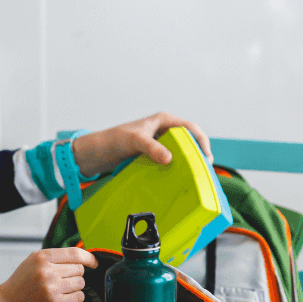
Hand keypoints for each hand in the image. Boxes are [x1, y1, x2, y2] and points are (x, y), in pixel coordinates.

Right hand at [0, 248, 98, 301]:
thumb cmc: (21, 283)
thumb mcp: (33, 261)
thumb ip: (55, 257)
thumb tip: (80, 255)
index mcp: (42, 257)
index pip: (75, 254)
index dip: (89, 258)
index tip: (93, 262)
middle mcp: (47, 271)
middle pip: (79, 269)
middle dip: (75, 274)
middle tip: (63, 279)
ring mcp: (52, 288)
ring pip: (81, 283)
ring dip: (75, 286)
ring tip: (62, 288)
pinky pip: (79, 297)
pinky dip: (75, 297)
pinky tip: (65, 297)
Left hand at [70, 111, 212, 175]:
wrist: (96, 153)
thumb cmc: (113, 140)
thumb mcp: (134, 141)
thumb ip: (151, 148)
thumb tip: (169, 158)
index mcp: (163, 121)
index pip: (190, 128)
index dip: (202, 142)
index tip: (207, 158)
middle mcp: (163, 131)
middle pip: (189, 141)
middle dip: (198, 154)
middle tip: (203, 172)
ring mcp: (158, 144)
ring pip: (180, 153)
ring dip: (187, 163)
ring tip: (194, 178)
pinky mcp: (153, 156)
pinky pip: (170, 162)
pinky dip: (176, 169)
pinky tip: (178, 180)